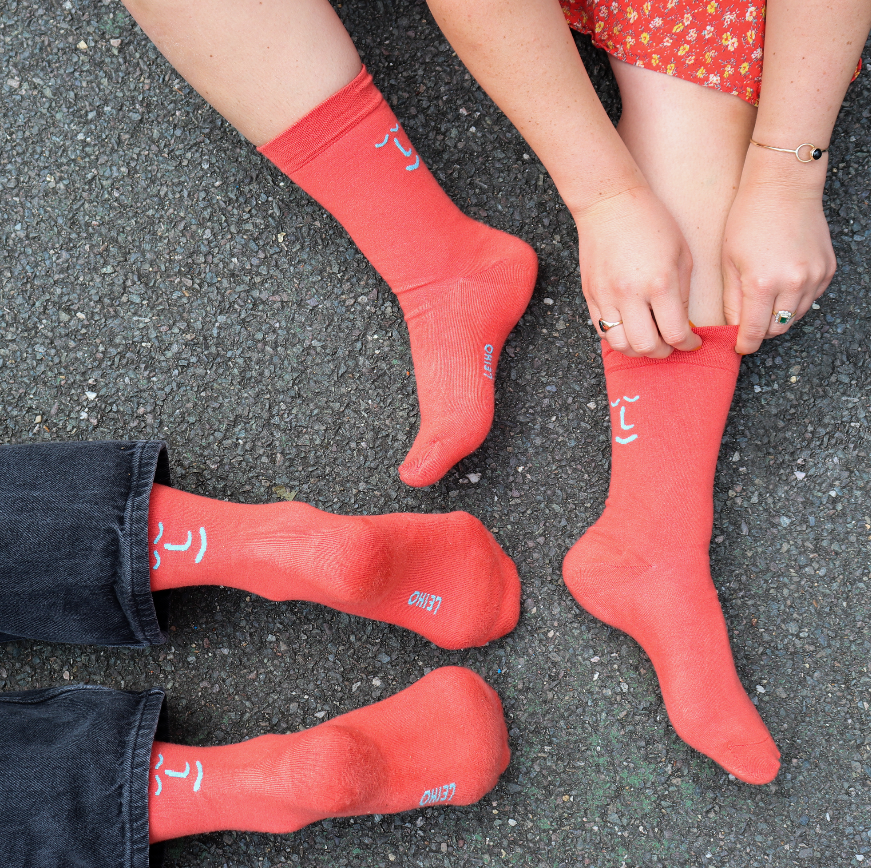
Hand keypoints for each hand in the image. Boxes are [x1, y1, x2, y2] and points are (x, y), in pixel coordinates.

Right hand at [573, 185, 699, 357]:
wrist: (610, 203)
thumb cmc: (651, 222)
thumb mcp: (681, 254)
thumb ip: (683, 294)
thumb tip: (682, 324)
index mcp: (660, 283)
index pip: (676, 333)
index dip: (689, 344)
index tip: (693, 342)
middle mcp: (631, 295)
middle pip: (646, 346)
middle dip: (664, 352)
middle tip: (671, 344)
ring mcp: (606, 296)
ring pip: (621, 345)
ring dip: (638, 349)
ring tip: (649, 338)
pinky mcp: (590, 295)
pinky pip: (602, 331)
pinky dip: (618, 337)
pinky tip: (630, 327)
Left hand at [723, 148, 835, 354]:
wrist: (784, 187)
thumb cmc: (748, 219)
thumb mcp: (728, 262)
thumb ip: (731, 300)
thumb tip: (733, 328)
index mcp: (762, 284)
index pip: (754, 332)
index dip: (744, 344)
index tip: (738, 347)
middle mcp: (793, 284)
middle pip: (777, 329)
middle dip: (760, 331)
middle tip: (747, 323)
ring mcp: (814, 277)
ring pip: (795, 317)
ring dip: (778, 317)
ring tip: (763, 302)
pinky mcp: (828, 269)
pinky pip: (810, 299)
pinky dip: (795, 301)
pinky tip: (781, 286)